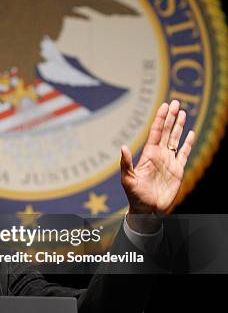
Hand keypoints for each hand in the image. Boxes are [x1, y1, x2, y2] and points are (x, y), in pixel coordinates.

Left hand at [121, 100, 194, 216]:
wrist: (147, 210)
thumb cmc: (135, 195)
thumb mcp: (127, 179)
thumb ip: (126, 163)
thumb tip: (122, 146)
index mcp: (149, 154)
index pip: (156, 132)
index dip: (160, 118)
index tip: (164, 106)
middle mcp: (159, 155)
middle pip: (166, 131)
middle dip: (171, 117)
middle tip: (175, 102)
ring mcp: (169, 161)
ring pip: (175, 139)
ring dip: (179, 126)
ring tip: (182, 112)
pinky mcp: (178, 170)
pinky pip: (184, 153)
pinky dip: (188, 143)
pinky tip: (190, 133)